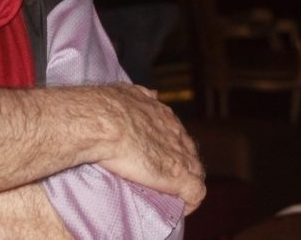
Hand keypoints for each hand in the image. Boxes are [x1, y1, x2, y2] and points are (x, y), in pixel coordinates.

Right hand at [94, 84, 205, 213]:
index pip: (177, 136)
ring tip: (171, 195)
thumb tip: (151, 95)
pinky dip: (190, 202)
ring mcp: (181, 156)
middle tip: (163, 178)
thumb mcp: (128, 92)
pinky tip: (180, 208)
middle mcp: (177, 134)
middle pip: (189, 153)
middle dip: (181, 165)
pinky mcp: (179, 176)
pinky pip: (196, 193)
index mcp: (165, 116)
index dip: (171, 149)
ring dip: (186, 183)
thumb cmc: (107, 108)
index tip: (158, 158)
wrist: (104, 122)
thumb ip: (141, 95)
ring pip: (196, 173)